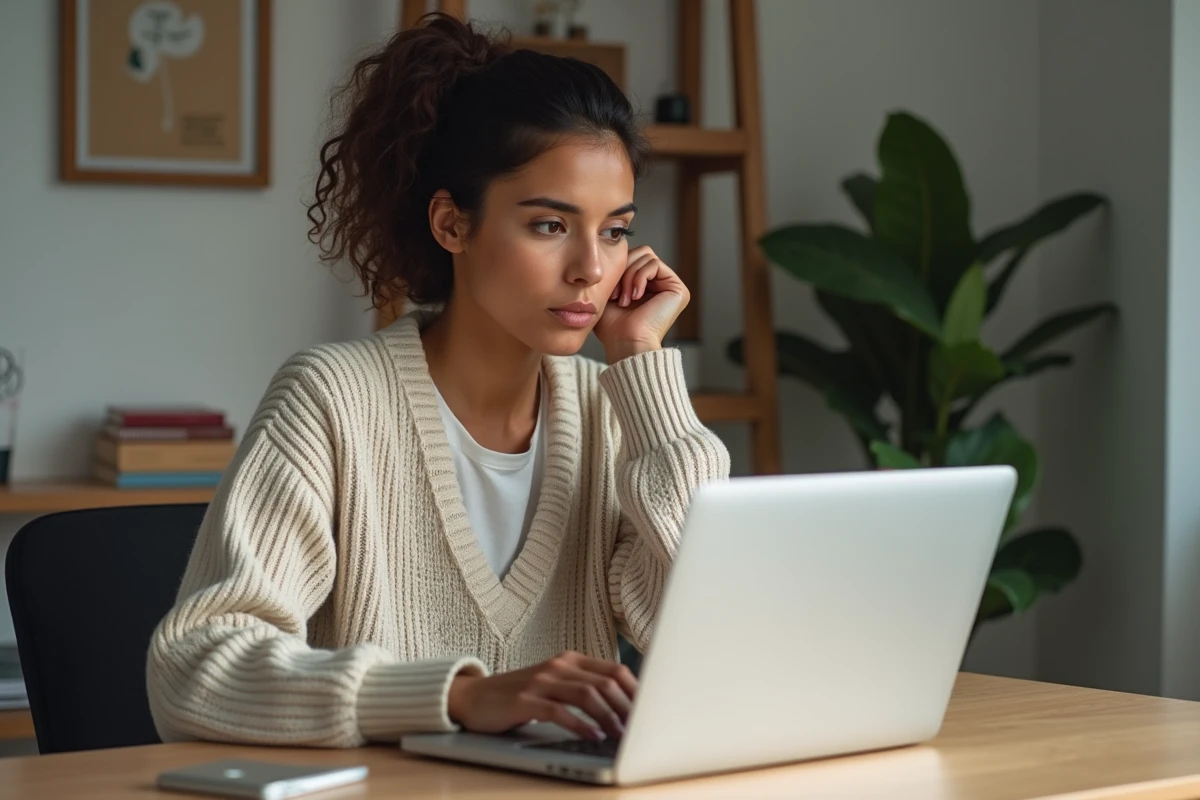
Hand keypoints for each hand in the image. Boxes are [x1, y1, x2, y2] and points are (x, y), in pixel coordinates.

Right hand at [447, 651, 636, 740]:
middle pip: (605, 682)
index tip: (651, 712)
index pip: (615, 671)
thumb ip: (583, 690)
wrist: (473, 697)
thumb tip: (624, 710)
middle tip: (641, 728)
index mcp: (570, 660)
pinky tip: (592, 736)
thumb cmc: (519, 696)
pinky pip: (559, 710)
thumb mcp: (555, 686)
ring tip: (621, 735)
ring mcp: (541, 681)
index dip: (636, 692)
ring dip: (609, 716)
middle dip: (628, 707)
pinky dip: (580, 724)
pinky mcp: (525, 699)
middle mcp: (558, 666)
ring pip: (586, 694)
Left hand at [593, 246, 689, 363]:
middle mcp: (662, 285)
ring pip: (646, 256)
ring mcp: (671, 287)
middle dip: (623, 270)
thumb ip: (615, 270)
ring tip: (625, 299)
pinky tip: (635, 296)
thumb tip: (613, 247)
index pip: (633, 257)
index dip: (618, 268)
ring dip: (629, 276)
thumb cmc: (612, 327)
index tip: (609, 292)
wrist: (624, 344)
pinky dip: (639, 277)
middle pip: (641, 252)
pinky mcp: (678, 289)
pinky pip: (654, 264)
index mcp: (647, 286)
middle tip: (617, 295)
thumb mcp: (608, 291)